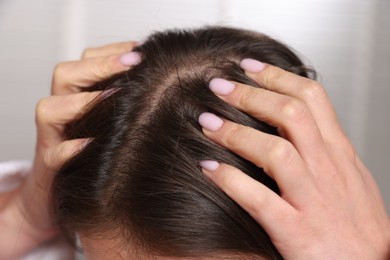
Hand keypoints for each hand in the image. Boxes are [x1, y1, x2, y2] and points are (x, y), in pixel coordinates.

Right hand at [0, 41, 140, 257]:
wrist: (59, 197)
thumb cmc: (94, 154)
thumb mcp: (109, 123)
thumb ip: (124, 100)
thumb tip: (160, 78)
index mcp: (77, 97)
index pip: (87, 61)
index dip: (112, 52)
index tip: (142, 49)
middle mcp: (61, 112)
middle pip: (65, 75)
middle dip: (99, 65)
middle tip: (133, 62)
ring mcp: (53, 139)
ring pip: (50, 109)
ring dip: (82, 101)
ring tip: (114, 95)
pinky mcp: (50, 168)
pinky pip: (54, 155)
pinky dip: (71, 148)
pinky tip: (92, 144)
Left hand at [198, 59, 389, 258]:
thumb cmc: (356, 225)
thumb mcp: (348, 175)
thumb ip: (323, 146)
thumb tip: (296, 121)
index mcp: (338, 153)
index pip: (311, 98)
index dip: (277, 76)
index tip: (248, 66)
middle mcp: (327, 169)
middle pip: (290, 115)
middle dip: (250, 95)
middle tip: (218, 84)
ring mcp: (312, 199)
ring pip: (275, 152)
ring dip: (236, 133)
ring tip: (207, 122)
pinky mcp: (296, 230)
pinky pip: (258, 199)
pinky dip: (229, 180)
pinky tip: (208, 168)